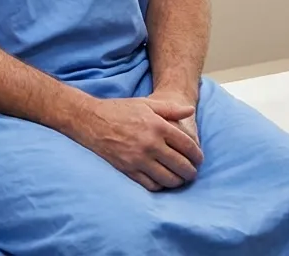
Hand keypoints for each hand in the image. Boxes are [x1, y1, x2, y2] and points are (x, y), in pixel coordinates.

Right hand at [72, 96, 204, 191]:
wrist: (90, 120)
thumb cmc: (119, 110)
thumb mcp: (146, 104)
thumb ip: (170, 108)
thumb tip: (190, 111)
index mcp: (158, 126)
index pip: (188, 146)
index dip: (197, 156)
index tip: (198, 159)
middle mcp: (150, 144)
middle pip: (181, 165)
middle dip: (191, 171)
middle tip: (192, 172)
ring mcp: (138, 158)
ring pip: (168, 178)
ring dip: (178, 181)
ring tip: (179, 179)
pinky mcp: (128, 169)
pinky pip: (151, 184)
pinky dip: (160, 186)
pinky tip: (162, 181)